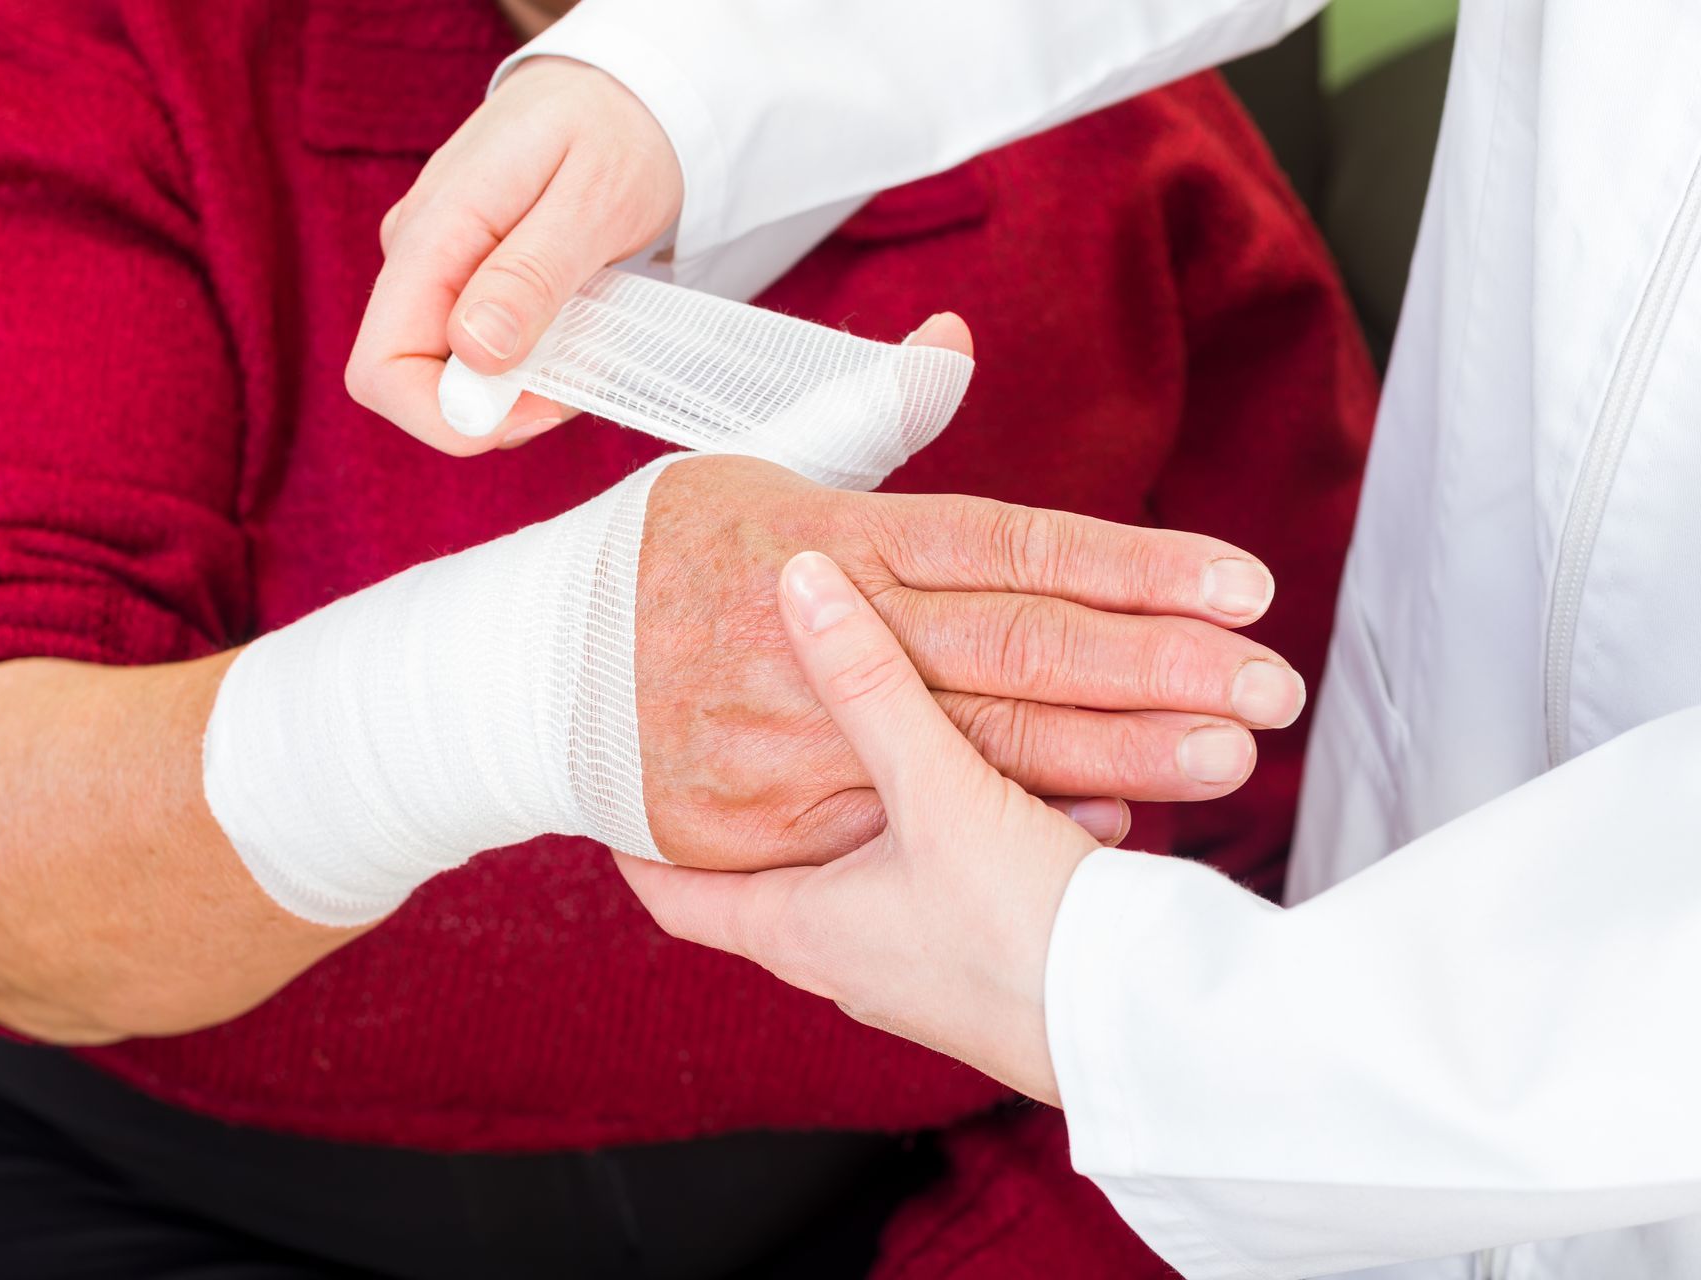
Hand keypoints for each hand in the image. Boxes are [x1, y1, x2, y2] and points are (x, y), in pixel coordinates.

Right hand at [346, 57, 683, 454]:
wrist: (621, 92)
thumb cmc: (615, 134)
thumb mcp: (593, 199)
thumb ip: (530, 275)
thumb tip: (471, 351)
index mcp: (434, 234)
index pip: (381, 371)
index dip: (451, 418)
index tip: (539, 407)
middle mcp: (415, 256)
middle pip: (411, 386)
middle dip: (495, 410)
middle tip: (577, 377)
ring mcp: (433, 270)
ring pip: (450, 378)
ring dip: (519, 388)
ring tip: (587, 335)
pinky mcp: (459, 281)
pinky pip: (476, 354)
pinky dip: (526, 364)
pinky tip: (571, 326)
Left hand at [623, 550, 1101, 1103]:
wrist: (1143, 1032)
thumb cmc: (1022, 930)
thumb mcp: (937, 788)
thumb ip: (871, 684)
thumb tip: (802, 585)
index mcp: (803, 927)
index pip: (679, 893)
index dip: (640, 842)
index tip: (618, 796)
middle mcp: (849, 959)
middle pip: (780, 872)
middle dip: (780, 806)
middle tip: (754, 744)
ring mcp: (922, 971)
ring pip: (888, 870)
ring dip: (905, 809)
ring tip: (925, 741)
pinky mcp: (992, 970)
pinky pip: (967, 886)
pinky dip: (989, 834)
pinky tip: (1056, 793)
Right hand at [636, 322, 1305, 870]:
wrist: (518, 675)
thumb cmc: (643, 558)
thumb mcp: (743, 460)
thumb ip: (862, 413)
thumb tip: (955, 341)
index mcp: (828, 534)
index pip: (1009, 547)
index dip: (1128, 566)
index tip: (1236, 581)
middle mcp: (822, 634)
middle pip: (1019, 652)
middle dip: (1156, 669)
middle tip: (1270, 682)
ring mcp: (796, 735)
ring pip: (981, 746)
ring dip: (1115, 751)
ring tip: (1226, 751)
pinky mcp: (771, 820)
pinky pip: (906, 825)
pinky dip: (1008, 821)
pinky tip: (1107, 818)